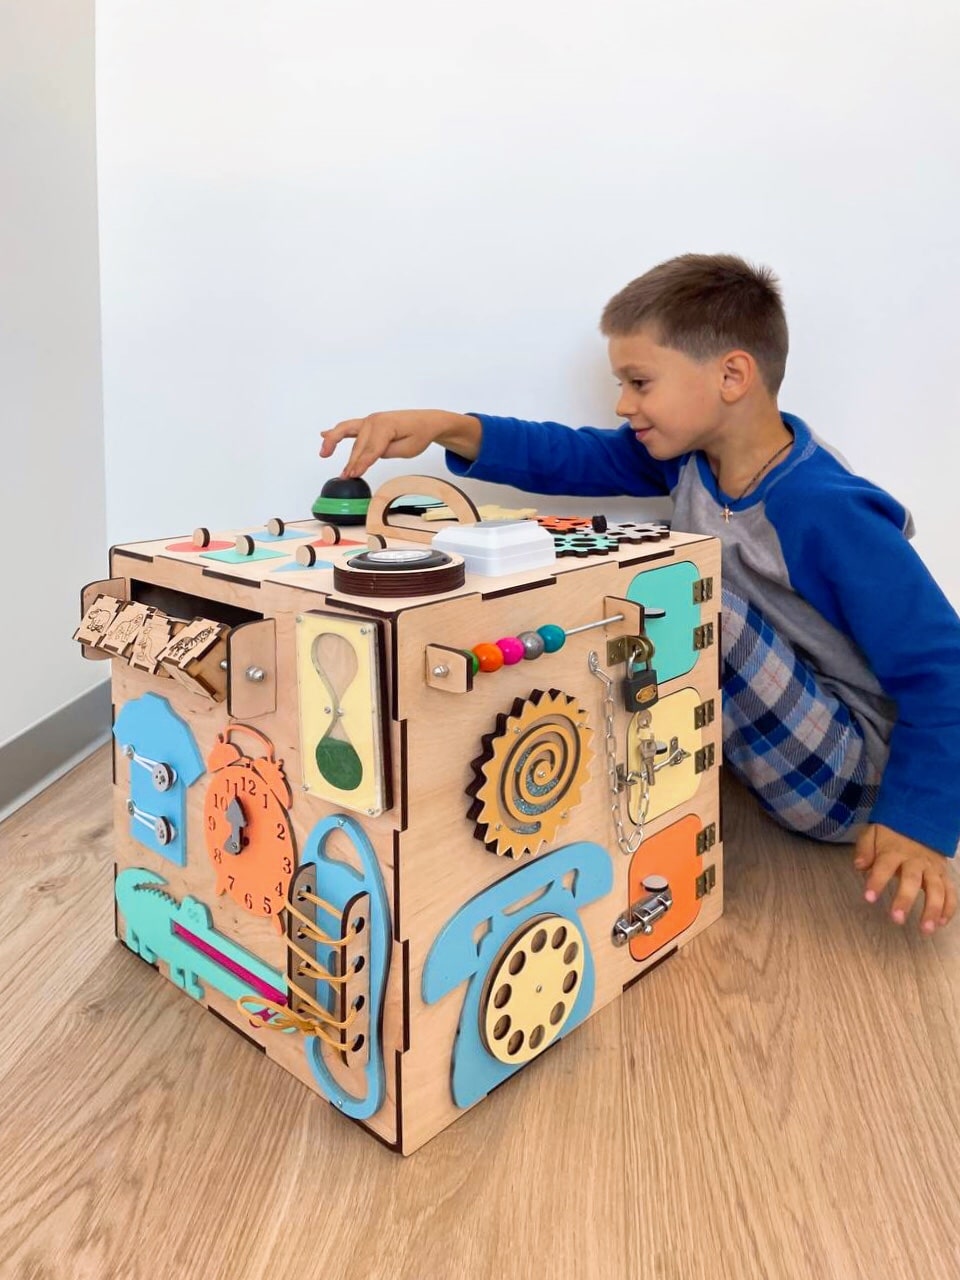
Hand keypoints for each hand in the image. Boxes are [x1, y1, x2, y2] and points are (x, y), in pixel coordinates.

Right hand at [319, 410, 481, 478]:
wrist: (425, 421)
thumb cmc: (419, 434)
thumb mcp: (408, 448)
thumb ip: (387, 452)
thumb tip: (369, 456)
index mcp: (386, 425)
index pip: (371, 449)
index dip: (362, 464)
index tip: (353, 475)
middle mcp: (375, 420)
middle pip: (359, 446)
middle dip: (351, 462)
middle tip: (345, 477)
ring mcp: (370, 421)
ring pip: (350, 436)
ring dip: (335, 444)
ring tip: (324, 454)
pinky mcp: (368, 424)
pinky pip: (349, 427)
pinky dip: (336, 432)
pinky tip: (323, 435)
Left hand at [853, 823, 956, 934]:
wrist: (919, 821)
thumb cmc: (891, 834)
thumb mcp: (872, 833)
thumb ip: (865, 849)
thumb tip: (859, 865)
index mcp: (894, 851)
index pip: (884, 866)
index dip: (877, 881)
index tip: (869, 898)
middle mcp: (916, 860)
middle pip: (912, 880)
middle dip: (905, 900)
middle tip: (897, 919)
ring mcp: (932, 868)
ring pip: (936, 889)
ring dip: (932, 910)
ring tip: (925, 929)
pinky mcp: (944, 874)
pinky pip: (950, 891)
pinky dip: (949, 908)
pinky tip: (941, 923)